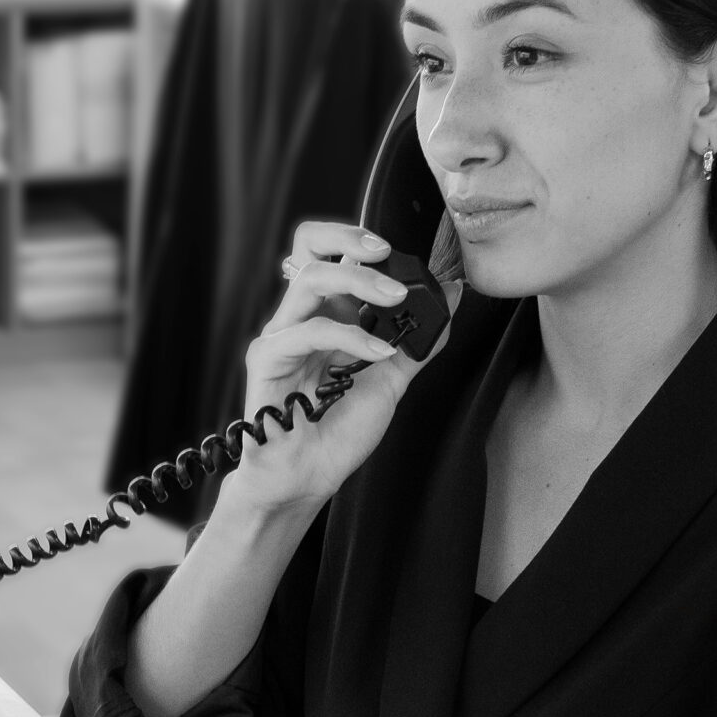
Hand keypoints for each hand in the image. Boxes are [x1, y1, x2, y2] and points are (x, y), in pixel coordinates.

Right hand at [221, 221, 429, 514]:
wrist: (308, 477)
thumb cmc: (338, 432)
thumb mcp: (391, 379)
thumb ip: (417, 339)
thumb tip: (450, 297)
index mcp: (325, 315)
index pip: (327, 253)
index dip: (355, 239)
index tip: (399, 251)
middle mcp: (300, 319)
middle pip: (309, 250)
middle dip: (350, 240)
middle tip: (390, 254)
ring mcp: (280, 336)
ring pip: (309, 279)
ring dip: (358, 280)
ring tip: (396, 297)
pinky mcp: (266, 359)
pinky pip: (308, 331)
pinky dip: (350, 336)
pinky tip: (377, 352)